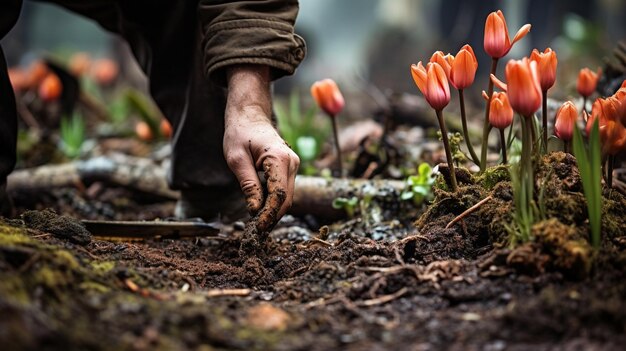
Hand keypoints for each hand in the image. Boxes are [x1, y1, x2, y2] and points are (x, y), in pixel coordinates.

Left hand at [224, 65, 299, 231]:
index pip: (278, 194)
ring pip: (287, 197)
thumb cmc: (240, 134)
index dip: (269, 214)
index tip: (257, 228)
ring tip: (257, 224)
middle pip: (286, 199)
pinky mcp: (290, 169)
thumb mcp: (236, 159)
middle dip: (272, 217)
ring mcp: (294, 166)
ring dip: (273, 211)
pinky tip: (261, 211)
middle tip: (255, 232)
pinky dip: (274, 203)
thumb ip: (248, 184)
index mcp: (279, 158)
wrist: (250, 116)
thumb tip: (255, 209)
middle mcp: (292, 162)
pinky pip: (284, 191)